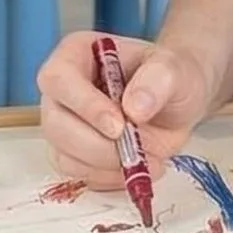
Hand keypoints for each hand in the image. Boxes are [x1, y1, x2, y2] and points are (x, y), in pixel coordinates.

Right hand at [36, 32, 216, 188]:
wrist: (177, 104)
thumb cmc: (169, 78)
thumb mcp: (173, 69)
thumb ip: (157, 80)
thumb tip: (134, 108)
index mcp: (75, 54)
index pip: (58, 79)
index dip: (85, 105)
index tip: (119, 125)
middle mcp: (62, 90)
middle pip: (55, 124)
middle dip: (96, 145)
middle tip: (137, 149)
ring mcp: (64, 123)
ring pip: (64, 155)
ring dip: (106, 165)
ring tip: (147, 158)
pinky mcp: (74, 153)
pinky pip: (79, 174)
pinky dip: (109, 178)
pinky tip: (137, 167)